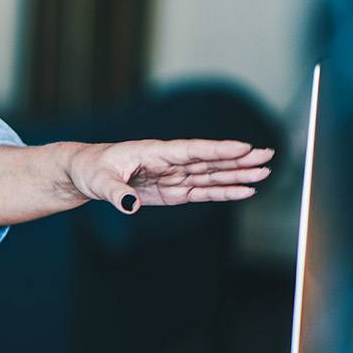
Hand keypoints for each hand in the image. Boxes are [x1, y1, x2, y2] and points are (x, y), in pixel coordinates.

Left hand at [67, 139, 273, 212]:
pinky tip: (244, 191)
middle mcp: (167, 162)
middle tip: (268, 156)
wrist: (84, 173)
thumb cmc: (90, 170)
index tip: (243, 146)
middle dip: (239, 159)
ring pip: (210, 175)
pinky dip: (223, 191)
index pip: (190, 150)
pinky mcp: (172, 191)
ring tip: (265, 173)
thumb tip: (130, 206)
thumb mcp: (98, 181)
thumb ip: (116, 193)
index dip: (217, 149)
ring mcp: (172, 176)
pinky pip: (202, 191)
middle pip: (209, 160)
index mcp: (152, 151)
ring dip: (237, 175)